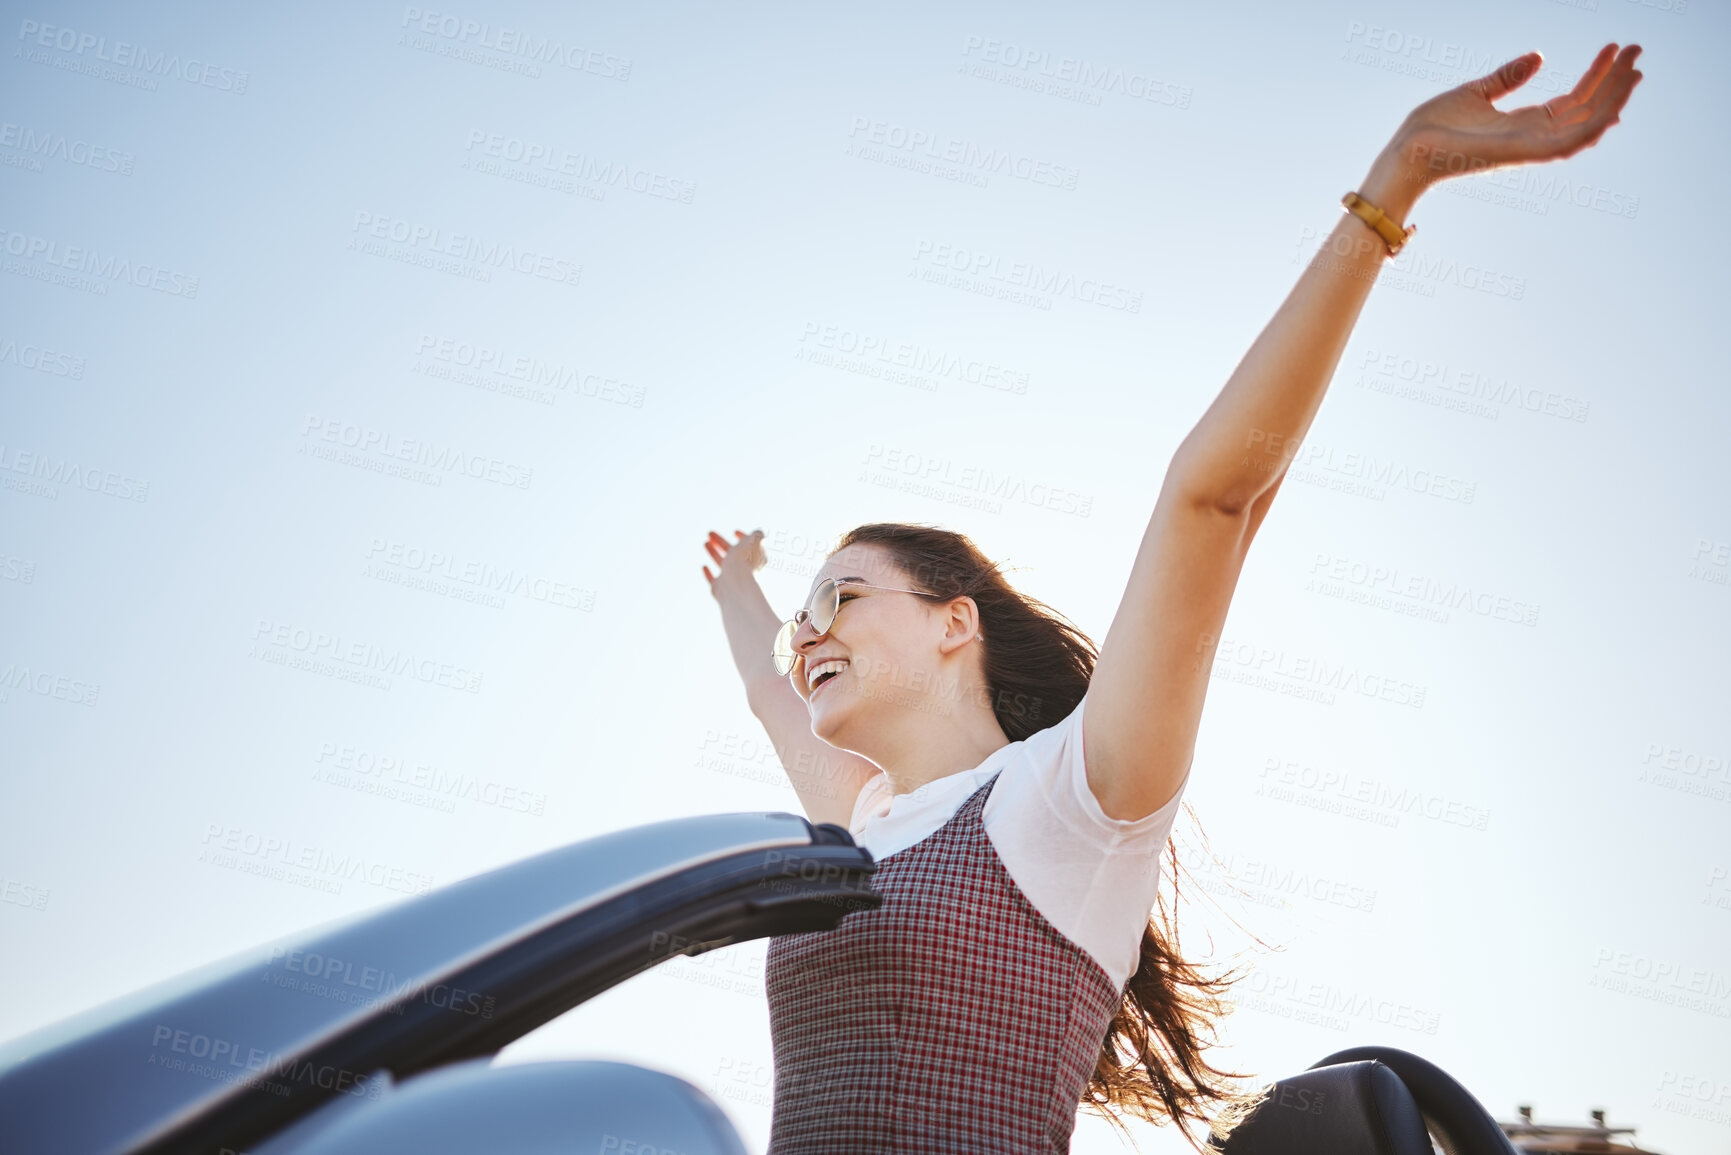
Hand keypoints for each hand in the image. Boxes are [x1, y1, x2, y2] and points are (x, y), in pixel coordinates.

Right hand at [702, 528, 766, 599]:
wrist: (736, 585)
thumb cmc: (746, 561)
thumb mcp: (755, 541)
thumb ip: (758, 535)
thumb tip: (758, 533)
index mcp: (755, 560)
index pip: (750, 548)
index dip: (743, 538)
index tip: (734, 532)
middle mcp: (744, 571)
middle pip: (732, 554)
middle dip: (721, 542)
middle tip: (710, 533)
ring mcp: (732, 581)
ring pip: (722, 564)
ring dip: (714, 552)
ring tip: (705, 542)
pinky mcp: (720, 590)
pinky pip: (713, 580)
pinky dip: (708, 574)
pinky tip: (704, 566)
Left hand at [1388, 43, 1643, 194]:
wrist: (1406, 149)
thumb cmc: (1432, 126)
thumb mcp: (1475, 92)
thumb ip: (1508, 77)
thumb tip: (1539, 56)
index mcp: (1522, 124)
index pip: (1572, 100)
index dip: (1597, 76)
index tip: (1614, 48)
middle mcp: (1531, 137)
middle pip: (1587, 110)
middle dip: (1615, 82)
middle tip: (1638, 49)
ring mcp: (1529, 147)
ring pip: (1586, 126)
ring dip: (1614, 99)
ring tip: (1635, 68)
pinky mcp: (1521, 154)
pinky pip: (1567, 144)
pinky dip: (1592, 127)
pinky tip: (1613, 107)